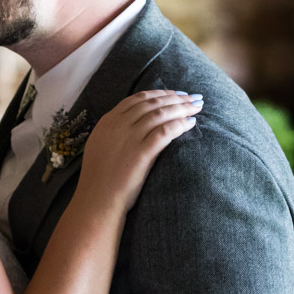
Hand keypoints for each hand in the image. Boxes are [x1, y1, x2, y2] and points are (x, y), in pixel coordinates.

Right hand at [78, 89, 201, 211]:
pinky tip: (191, 124)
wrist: (96, 199)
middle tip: (193, 98)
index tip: (176, 94)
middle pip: (153, 103)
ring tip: (196, 107)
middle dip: (176, 98)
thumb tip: (134, 122)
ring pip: (160, 113)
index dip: (161, 93)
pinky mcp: (141, 153)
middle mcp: (118, 125)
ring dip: (182, 108)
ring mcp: (129, 138)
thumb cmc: (100, 178)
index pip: (139, 98)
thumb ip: (115, 130)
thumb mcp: (101, 144)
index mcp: (108, 120)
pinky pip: (165, 132)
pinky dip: (179, 125)